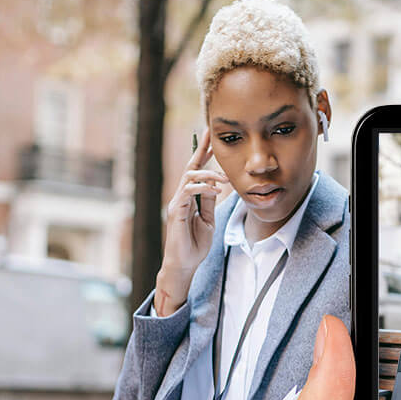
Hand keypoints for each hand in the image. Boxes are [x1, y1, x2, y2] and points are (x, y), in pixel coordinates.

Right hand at [157, 126, 230, 314]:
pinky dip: (201, 188)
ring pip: (189, 177)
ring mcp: (176, 203)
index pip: (197, 171)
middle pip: (190, 167)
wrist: (184, 265)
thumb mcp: (208, 221)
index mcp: (189, 198)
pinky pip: (187, 192)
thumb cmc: (195, 246)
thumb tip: (216, 186)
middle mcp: (180, 196)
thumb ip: (209, 203)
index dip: (204, 155)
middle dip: (201, 150)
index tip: (213, 140)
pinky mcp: (175, 211)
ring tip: (225, 179)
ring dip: (209, 174)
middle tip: (211, 134)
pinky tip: (215, 191)